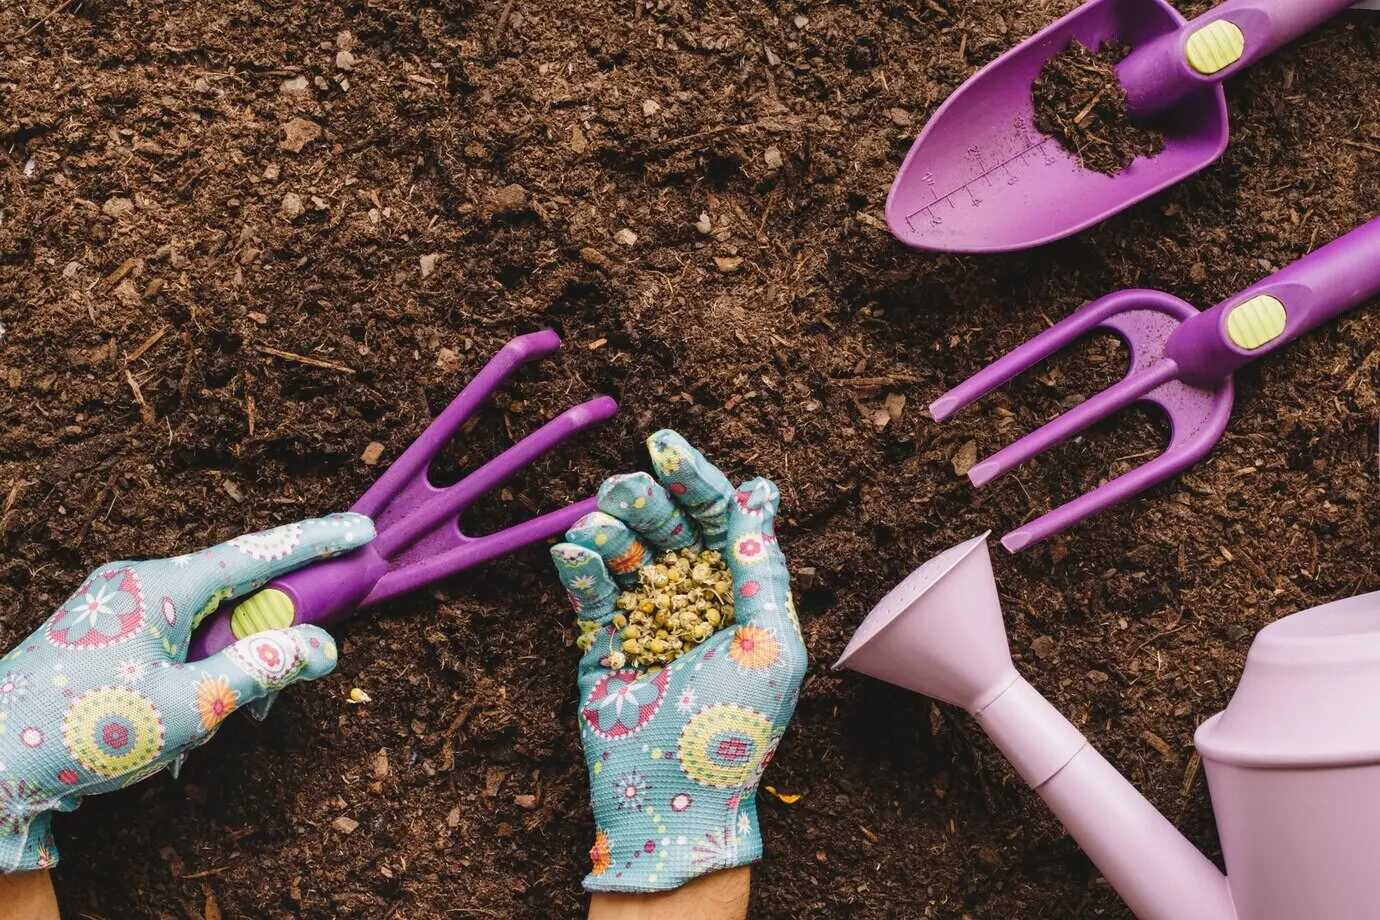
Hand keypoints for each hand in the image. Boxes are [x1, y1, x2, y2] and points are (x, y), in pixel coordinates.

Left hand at [0, 513, 372, 871]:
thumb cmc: (84, 731)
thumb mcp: (189, 705)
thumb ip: (261, 669)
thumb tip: (321, 646)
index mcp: (163, 586)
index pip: (259, 553)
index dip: (316, 542)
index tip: (362, 531)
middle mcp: (140, 582)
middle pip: (233, 593)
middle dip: (261, 639)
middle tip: (267, 696)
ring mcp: (117, 605)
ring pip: (201, 622)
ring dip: (220, 669)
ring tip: (204, 732)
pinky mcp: (102, 631)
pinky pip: (170, 638)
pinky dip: (190, 673)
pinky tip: (176, 727)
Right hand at [550, 431, 806, 892]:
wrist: (672, 804)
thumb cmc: (734, 731)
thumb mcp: (771, 644)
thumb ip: (763, 568)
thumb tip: (762, 494)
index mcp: (740, 595)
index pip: (719, 520)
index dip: (697, 479)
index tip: (667, 446)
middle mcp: (694, 599)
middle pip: (669, 526)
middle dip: (647, 499)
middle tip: (626, 486)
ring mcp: (646, 618)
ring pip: (624, 550)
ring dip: (610, 529)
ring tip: (599, 529)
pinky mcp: (602, 642)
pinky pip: (588, 591)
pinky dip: (579, 565)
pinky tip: (575, 553)